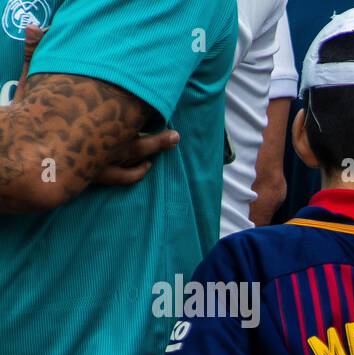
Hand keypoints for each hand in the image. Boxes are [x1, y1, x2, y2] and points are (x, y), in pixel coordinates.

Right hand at [14, 24, 175, 187]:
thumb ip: (41, 59)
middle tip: (177, 135)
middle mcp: (106, 137)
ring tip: (169, 143)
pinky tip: (146, 168)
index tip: (160, 98)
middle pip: (141, 134)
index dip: (147, 103)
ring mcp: (103, 157)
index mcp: (99, 115)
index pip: (131, 106)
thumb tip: (35, 29)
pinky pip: (122, 176)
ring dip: (155, 149)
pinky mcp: (95, 174)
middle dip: (160, 134)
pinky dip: (135, 172)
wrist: (26, 155)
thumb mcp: (34, 83)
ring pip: (136, 154)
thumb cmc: (32, 116)